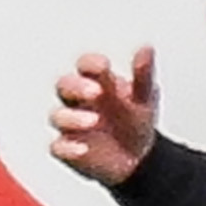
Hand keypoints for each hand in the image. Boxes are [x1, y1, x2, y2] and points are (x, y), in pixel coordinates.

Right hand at [50, 46, 159, 184]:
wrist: (138, 156)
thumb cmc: (135, 119)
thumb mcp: (145, 97)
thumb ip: (143, 74)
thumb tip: (146, 48)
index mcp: (98, 82)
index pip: (86, 66)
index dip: (90, 64)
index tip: (103, 67)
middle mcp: (79, 101)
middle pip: (64, 85)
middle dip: (77, 87)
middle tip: (96, 92)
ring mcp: (71, 125)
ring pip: (58, 116)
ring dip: (73, 118)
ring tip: (95, 121)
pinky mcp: (68, 149)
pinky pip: (58, 147)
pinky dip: (68, 148)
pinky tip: (83, 149)